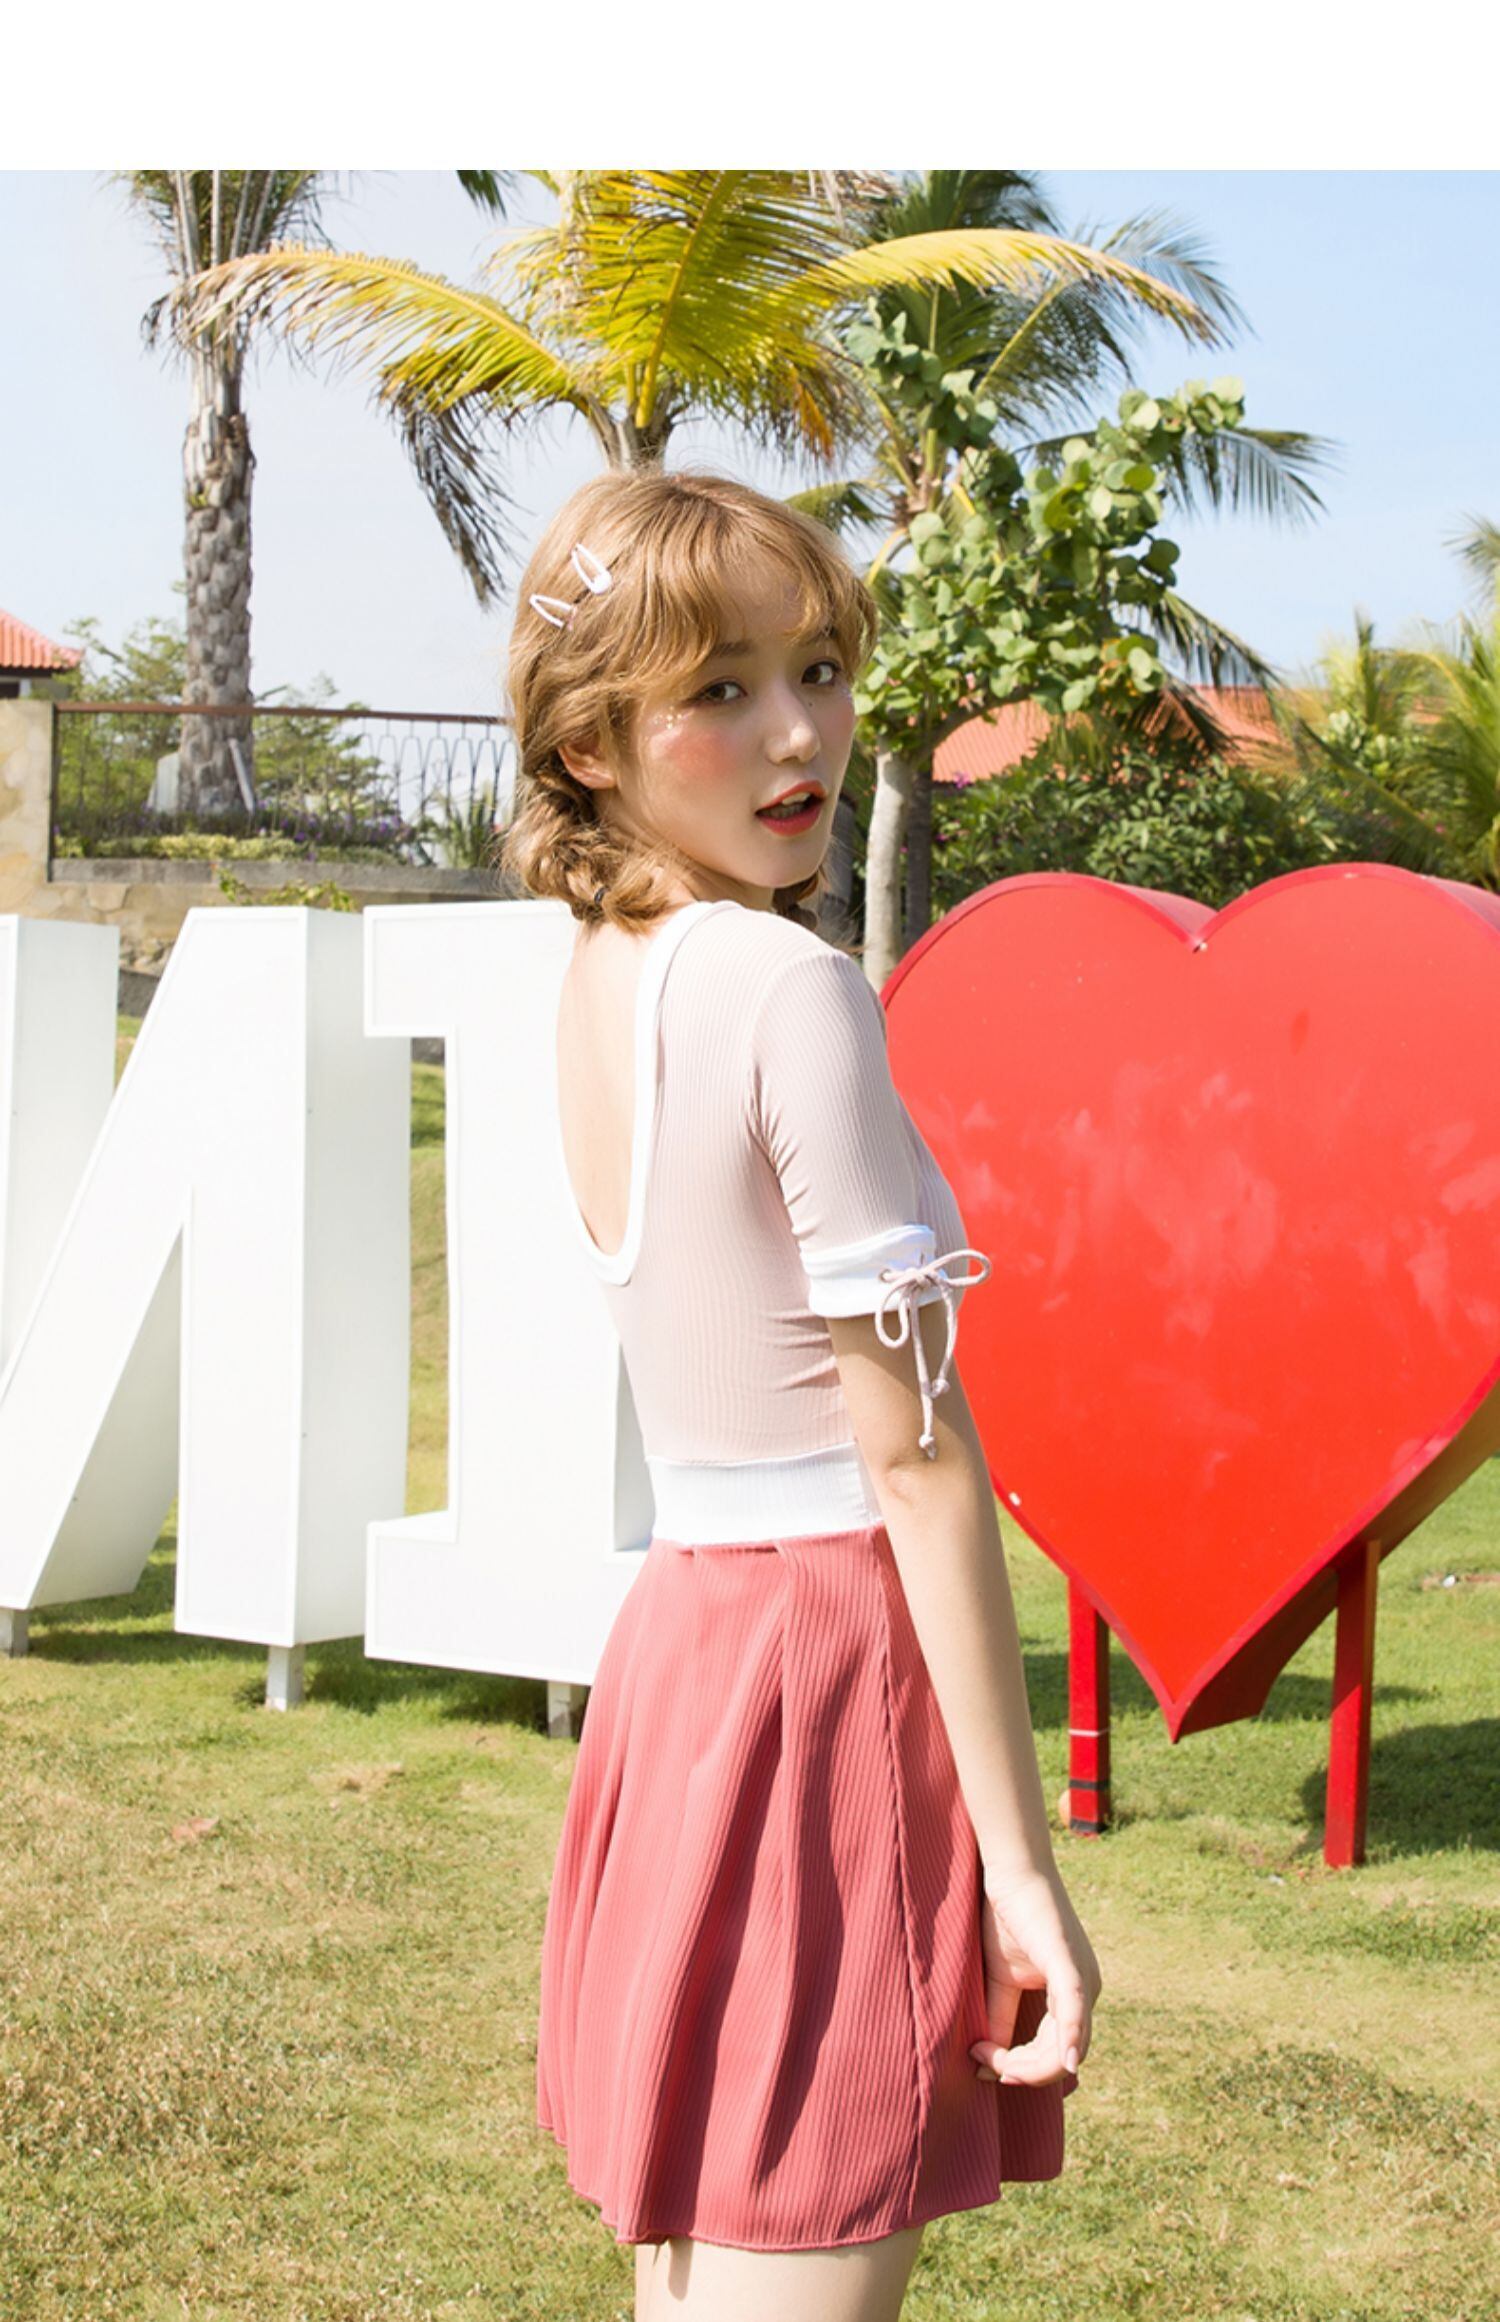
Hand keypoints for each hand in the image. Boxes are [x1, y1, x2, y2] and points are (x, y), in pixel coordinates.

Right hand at [970, 1862, 1101, 2087]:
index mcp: (1074, 1993)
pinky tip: (1063, 2064)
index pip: (1053, 2052)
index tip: (982, 2061)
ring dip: (1027, 2064)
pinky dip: (1068, 2041)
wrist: (1011, 1870)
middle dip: (1021, 2070)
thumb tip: (987, 2060)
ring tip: (987, 2056)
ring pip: (1065, 2047)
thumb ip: (999, 2016)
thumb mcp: (1000, 1977)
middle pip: (1060, 2059)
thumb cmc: (1006, 1915)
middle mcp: (1088, 1990)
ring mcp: (1084, 1979)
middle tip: (982, 2062)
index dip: (1020, 2068)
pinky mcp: (1071, 1965)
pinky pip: (1074, 2012)